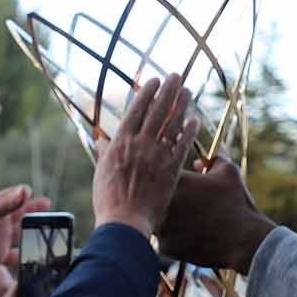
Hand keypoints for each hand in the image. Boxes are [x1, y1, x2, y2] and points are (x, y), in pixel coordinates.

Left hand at [0, 186, 51, 276]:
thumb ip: (6, 204)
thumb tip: (26, 190)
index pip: (15, 197)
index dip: (28, 197)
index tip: (44, 201)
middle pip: (22, 214)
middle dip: (37, 213)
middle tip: (53, 214)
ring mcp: (1, 238)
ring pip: (23, 234)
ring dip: (35, 233)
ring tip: (50, 234)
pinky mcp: (0, 255)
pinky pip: (18, 255)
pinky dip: (27, 255)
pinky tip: (37, 256)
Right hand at [91, 75, 197, 237]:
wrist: (124, 221)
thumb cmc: (108, 200)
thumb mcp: (101, 173)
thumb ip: (104, 154)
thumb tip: (102, 141)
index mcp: (120, 142)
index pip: (135, 110)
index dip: (146, 93)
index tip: (153, 80)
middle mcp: (140, 144)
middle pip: (157, 111)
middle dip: (167, 90)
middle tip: (175, 75)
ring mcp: (157, 155)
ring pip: (171, 124)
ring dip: (180, 105)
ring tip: (187, 90)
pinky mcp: (171, 169)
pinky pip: (182, 145)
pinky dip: (189, 131)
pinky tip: (195, 120)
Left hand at [156, 155, 276, 274]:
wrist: (243, 240)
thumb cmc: (236, 203)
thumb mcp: (228, 173)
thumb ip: (212, 160)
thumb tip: (199, 162)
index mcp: (174, 180)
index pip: (157, 174)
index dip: (165, 178)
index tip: (178, 184)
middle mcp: (162, 203)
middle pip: (151, 199)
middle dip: (161, 200)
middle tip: (182, 204)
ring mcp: (161, 226)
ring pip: (155, 220)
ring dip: (166, 221)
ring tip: (188, 222)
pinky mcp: (165, 247)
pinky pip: (163, 240)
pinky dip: (173, 239)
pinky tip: (190, 237)